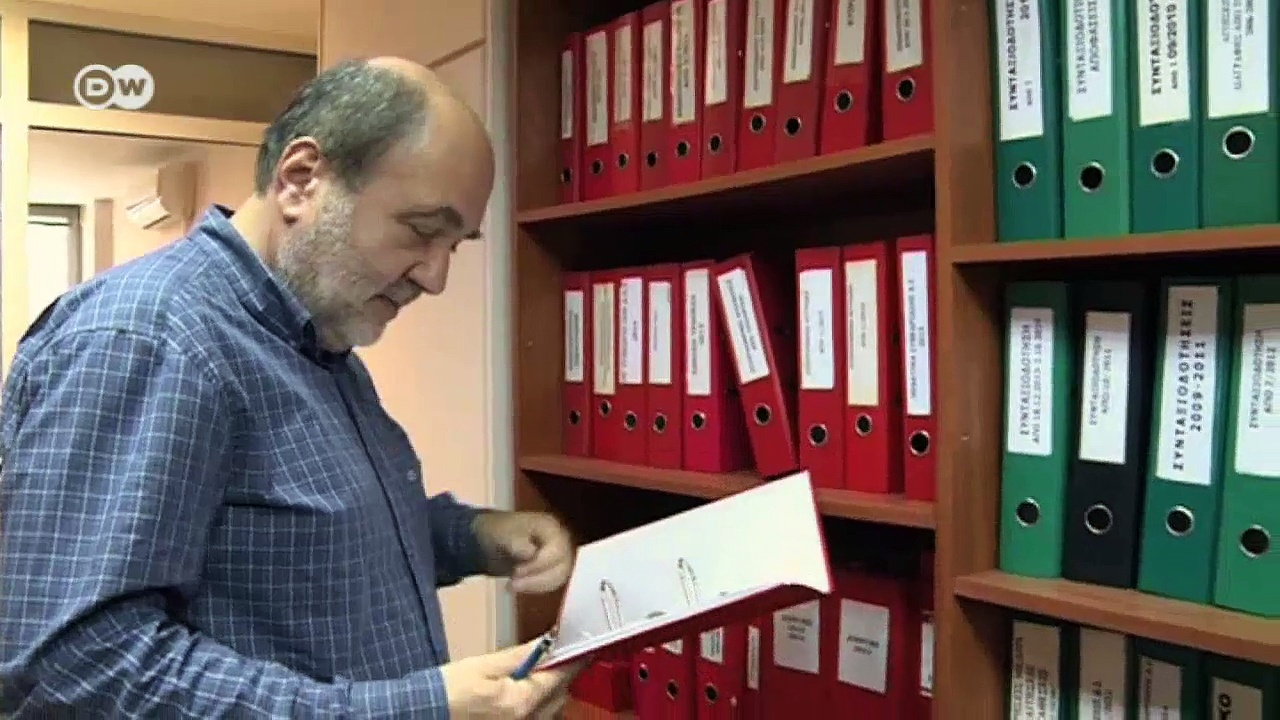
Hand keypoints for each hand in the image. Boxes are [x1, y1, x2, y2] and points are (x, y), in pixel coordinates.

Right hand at [439, 640, 583, 718]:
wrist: (423, 713)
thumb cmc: (449, 690)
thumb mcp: (484, 666)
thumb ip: (520, 655)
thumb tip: (547, 642)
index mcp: (521, 703)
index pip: (559, 677)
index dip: (574, 660)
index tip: (585, 646)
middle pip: (560, 695)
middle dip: (563, 674)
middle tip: (561, 652)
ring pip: (551, 708)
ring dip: (553, 689)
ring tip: (544, 669)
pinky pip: (538, 717)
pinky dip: (541, 702)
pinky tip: (529, 690)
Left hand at [473, 511, 572, 593]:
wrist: (499, 536)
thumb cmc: (502, 531)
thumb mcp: (504, 533)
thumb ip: (517, 542)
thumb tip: (530, 554)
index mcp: (551, 527)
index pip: (557, 550)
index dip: (539, 564)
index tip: (516, 572)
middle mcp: (562, 540)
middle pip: (562, 566)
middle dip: (537, 579)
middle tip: (513, 584)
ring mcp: (561, 555)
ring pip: (559, 577)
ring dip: (536, 585)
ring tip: (512, 586)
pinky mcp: (556, 567)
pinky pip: (553, 582)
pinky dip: (537, 587)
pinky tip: (519, 587)